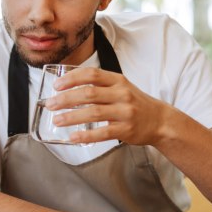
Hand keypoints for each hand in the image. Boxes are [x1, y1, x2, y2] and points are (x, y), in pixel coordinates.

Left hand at [45, 67, 171, 145]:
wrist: (160, 121)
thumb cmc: (135, 104)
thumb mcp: (120, 88)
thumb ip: (99, 86)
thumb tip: (67, 89)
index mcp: (117, 81)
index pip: (91, 74)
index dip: (72, 78)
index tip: (56, 85)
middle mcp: (122, 94)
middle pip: (88, 94)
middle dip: (66, 99)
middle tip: (50, 104)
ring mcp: (125, 112)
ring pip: (93, 113)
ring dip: (71, 117)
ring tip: (56, 120)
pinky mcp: (126, 130)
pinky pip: (103, 133)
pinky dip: (86, 136)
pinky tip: (73, 137)